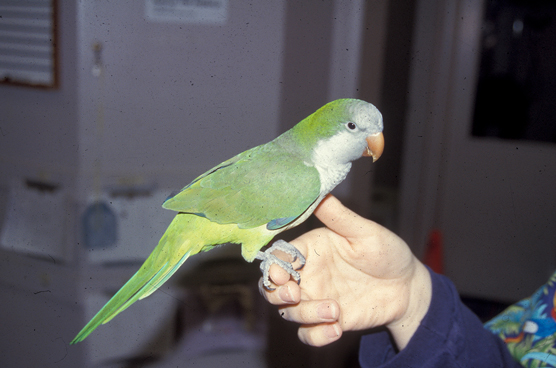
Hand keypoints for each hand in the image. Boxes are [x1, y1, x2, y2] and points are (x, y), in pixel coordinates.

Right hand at [259, 194, 431, 348]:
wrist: (407, 286)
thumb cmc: (386, 252)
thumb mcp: (364, 232)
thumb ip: (338, 216)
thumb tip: (317, 190)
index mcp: (310, 249)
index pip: (278, 256)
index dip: (273, 265)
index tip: (281, 273)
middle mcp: (307, 275)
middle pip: (272, 288)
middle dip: (276, 294)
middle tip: (295, 295)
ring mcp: (316, 299)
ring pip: (289, 313)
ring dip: (305, 314)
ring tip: (335, 311)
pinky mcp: (328, 321)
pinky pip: (308, 335)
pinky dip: (317, 335)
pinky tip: (337, 329)